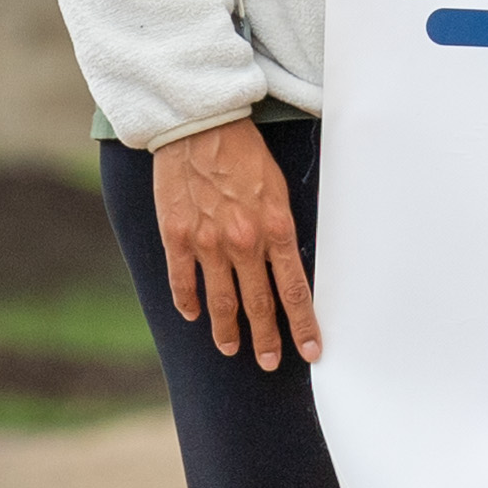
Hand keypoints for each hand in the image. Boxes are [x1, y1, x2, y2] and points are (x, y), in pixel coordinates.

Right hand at [152, 119, 317, 369]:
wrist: (200, 125)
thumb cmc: (246, 153)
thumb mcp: (279, 189)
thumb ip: (282, 229)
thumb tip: (290, 264)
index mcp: (276, 229)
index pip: (296, 290)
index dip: (304, 325)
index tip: (311, 351)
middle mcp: (243, 241)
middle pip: (259, 304)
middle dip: (266, 339)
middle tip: (271, 362)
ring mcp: (206, 241)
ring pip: (220, 300)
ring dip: (227, 329)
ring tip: (232, 349)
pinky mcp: (175, 236)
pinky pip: (182, 280)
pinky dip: (187, 301)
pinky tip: (193, 315)